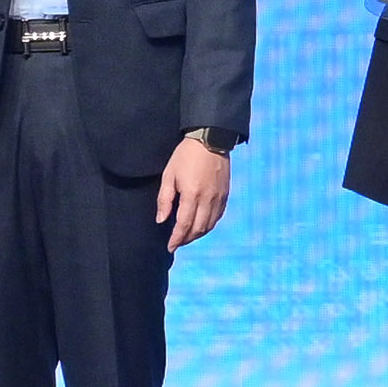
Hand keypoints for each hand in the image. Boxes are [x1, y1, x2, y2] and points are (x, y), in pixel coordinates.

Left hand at [156, 136, 231, 251]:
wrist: (211, 139)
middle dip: (187, 239)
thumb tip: (161, 220)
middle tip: (177, 243)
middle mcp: (208, 199)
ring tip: (188, 236)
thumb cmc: (185, 156)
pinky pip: (218, 215)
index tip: (170, 247)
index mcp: (192, 195)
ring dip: (198, 234)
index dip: (176, 239)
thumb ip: (165, 200)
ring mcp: (219, 197)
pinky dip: (209, 224)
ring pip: (210, 224)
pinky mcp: (226, 194)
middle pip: (199, 229)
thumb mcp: (169, 175)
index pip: (184, 225)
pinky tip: (202, 224)